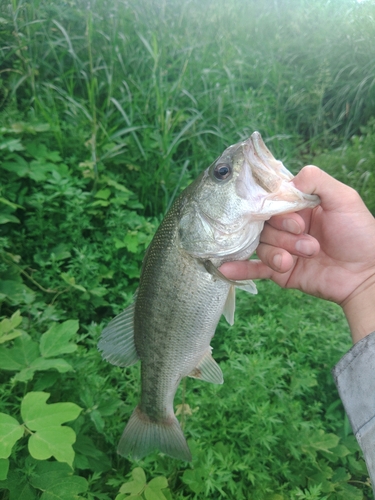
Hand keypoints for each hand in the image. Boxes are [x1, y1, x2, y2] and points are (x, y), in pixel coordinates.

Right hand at [220, 166, 374, 341]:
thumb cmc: (360, 234)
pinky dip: (239, 269)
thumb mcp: (344, 199)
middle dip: (283, 234)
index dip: (279, 209)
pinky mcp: (279, 272)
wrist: (366, 276)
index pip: (273, 200)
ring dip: (278, 252)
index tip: (295, 218)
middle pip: (264, 224)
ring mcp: (282, 249)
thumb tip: (289, 179)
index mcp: (300, 207)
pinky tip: (223, 269)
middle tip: (306, 240)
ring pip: (261, 245)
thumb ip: (317, 181)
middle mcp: (287, 227)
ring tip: (297, 260)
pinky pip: (254, 269)